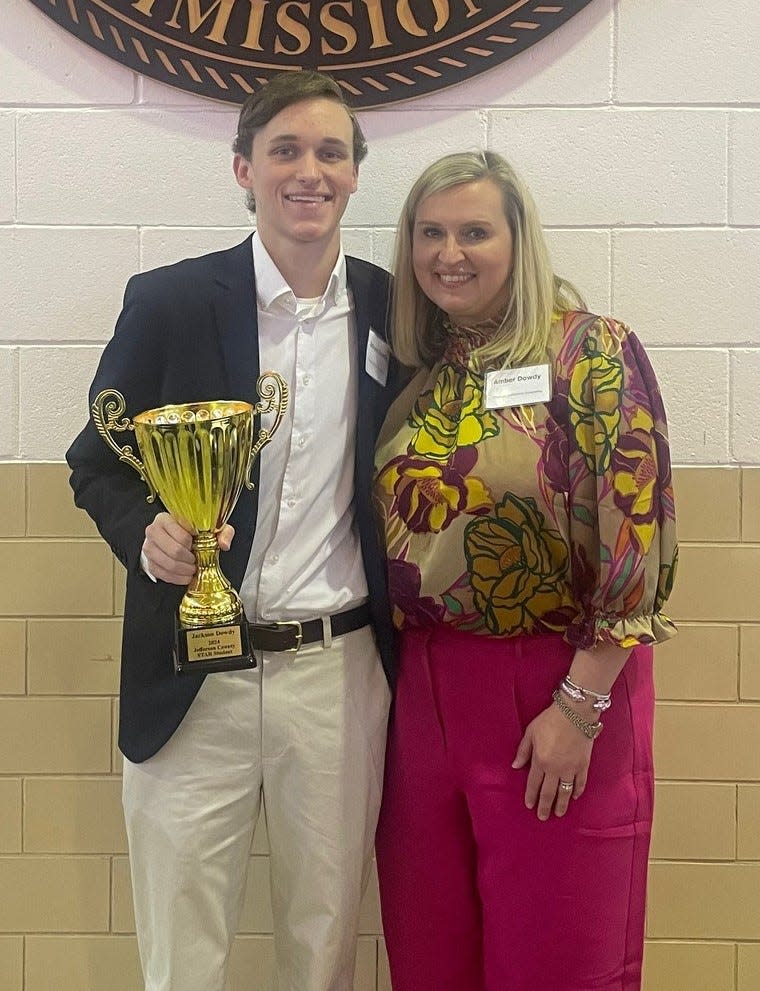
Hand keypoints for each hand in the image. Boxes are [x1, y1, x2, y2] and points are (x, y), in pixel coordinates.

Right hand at [142, 513, 233, 584]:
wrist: (173, 537)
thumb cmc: (192, 531)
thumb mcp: (210, 527)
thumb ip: (223, 532)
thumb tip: (224, 544)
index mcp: (166, 518)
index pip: (182, 536)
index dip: (193, 545)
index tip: (198, 546)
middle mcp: (153, 531)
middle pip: (173, 551)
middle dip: (189, 560)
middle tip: (196, 561)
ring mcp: (148, 547)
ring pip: (167, 564)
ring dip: (183, 570)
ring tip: (191, 569)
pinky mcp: (148, 562)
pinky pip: (161, 573)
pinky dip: (175, 578)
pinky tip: (184, 576)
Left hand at [511, 703, 593, 820]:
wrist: (575, 713)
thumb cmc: (550, 720)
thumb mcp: (531, 732)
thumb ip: (523, 751)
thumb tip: (515, 766)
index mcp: (540, 761)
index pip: (534, 784)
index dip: (531, 796)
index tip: (529, 806)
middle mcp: (555, 769)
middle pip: (549, 793)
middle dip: (545, 806)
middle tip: (543, 817)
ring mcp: (571, 768)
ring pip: (565, 792)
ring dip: (561, 804)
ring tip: (559, 813)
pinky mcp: (584, 765)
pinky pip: (580, 783)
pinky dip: (577, 791)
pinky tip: (574, 797)